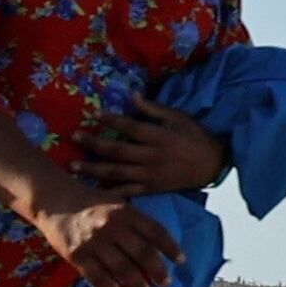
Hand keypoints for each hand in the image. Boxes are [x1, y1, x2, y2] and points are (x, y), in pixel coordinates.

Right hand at [34, 195, 182, 286]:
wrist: (54, 199)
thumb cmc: (91, 201)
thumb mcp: (118, 202)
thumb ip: (136, 219)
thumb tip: (157, 243)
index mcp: (126, 212)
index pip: (156, 232)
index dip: (171, 248)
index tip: (181, 261)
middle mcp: (113, 226)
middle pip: (143, 254)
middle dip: (158, 271)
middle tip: (166, 282)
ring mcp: (94, 242)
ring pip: (122, 268)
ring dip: (136, 283)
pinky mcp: (76, 254)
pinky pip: (96, 275)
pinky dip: (108, 284)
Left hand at [84, 97, 227, 194]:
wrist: (212, 165)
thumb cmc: (194, 136)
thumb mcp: (178, 118)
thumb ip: (153, 109)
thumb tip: (131, 95)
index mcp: (159, 136)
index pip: (131, 127)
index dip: (112, 120)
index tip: (94, 113)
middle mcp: (151, 156)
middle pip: (118, 150)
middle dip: (94, 143)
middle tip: (75, 136)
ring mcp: (149, 175)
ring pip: (116, 172)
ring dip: (93, 168)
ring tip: (73, 165)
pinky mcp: (150, 188)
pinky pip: (127, 191)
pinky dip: (109, 192)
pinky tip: (92, 189)